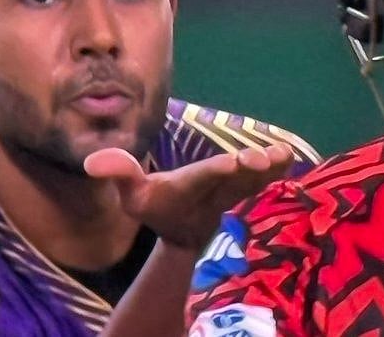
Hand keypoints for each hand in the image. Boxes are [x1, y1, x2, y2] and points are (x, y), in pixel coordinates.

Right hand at [84, 144, 293, 250]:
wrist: (186, 230)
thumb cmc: (156, 206)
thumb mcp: (132, 196)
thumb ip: (119, 174)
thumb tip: (91, 161)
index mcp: (186, 188)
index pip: (200, 179)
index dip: (213, 171)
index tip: (228, 162)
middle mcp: (213, 191)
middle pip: (232, 179)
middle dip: (245, 168)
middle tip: (258, 158)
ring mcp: (233, 192)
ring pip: (253, 179)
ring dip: (268, 167)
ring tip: (283, 154)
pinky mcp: (247, 188)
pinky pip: (264, 179)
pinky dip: (278, 168)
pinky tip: (291, 153)